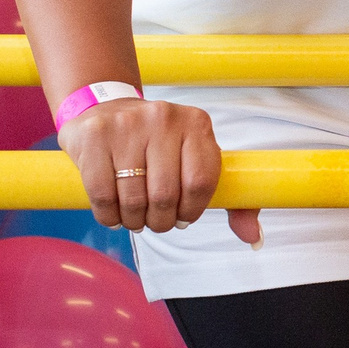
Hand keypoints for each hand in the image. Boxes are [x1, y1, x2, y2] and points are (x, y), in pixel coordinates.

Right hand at [60, 98, 256, 243]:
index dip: (191, 211)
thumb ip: (233, 199)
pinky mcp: (94, 137)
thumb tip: (254, 238)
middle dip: (161, 221)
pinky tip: (114, 215)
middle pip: (166, 194)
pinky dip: (109, 216)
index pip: (201, 182)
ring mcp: (127, 125)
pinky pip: (102, 194)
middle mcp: (164, 118)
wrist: (106, 109)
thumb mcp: (198, 159)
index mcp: (197, 123)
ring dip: (134, 221)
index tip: (183, 218)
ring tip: (135, 219)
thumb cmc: (160, 145)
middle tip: (155, 223)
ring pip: (133, 198)